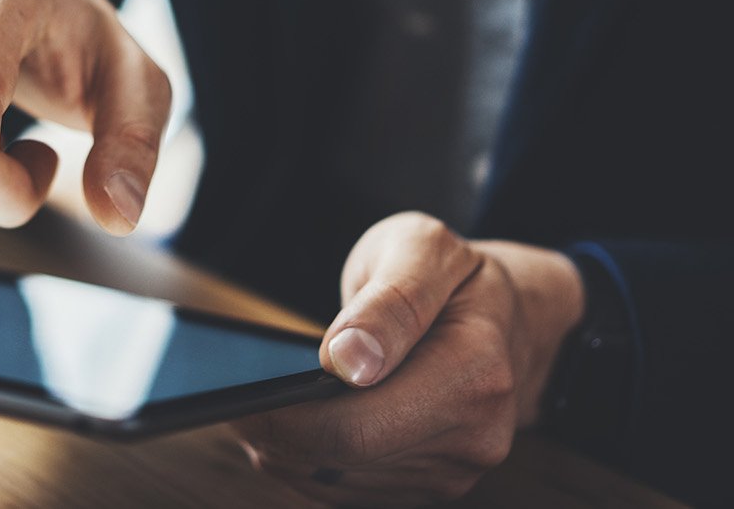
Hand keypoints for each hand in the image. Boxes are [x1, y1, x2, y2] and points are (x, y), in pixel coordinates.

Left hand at [234, 212, 584, 506]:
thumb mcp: (422, 248)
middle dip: (275, 432)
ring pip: (336, 481)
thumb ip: (389, 302)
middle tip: (225, 395)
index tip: (236, 389)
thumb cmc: (455, 275)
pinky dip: (308, 459)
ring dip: (286, 449)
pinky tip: (286, 424)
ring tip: (253, 402)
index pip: (358, 426)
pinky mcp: (427, 486)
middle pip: (341, 460)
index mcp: (476, 371)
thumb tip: (346, 359)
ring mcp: (453, 470)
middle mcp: (474, 436)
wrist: (508, 317)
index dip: (286, 416)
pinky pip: (346, 488)